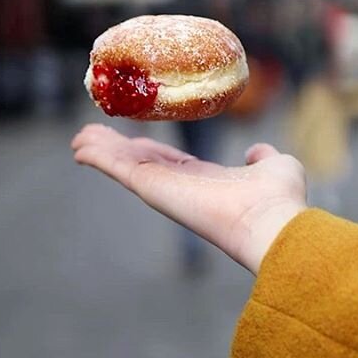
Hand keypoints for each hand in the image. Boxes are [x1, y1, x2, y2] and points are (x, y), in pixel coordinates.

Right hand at [71, 124, 306, 273]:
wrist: (272, 222)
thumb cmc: (280, 200)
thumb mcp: (276, 166)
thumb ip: (264, 157)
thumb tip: (256, 152)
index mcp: (205, 181)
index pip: (170, 164)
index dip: (150, 151)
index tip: (133, 139)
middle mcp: (180, 186)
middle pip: (140, 164)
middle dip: (116, 149)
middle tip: (92, 135)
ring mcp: (164, 188)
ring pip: (124, 166)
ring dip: (100, 151)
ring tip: (78, 138)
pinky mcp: (152, 188)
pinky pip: (118, 168)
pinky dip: (98, 157)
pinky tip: (80, 146)